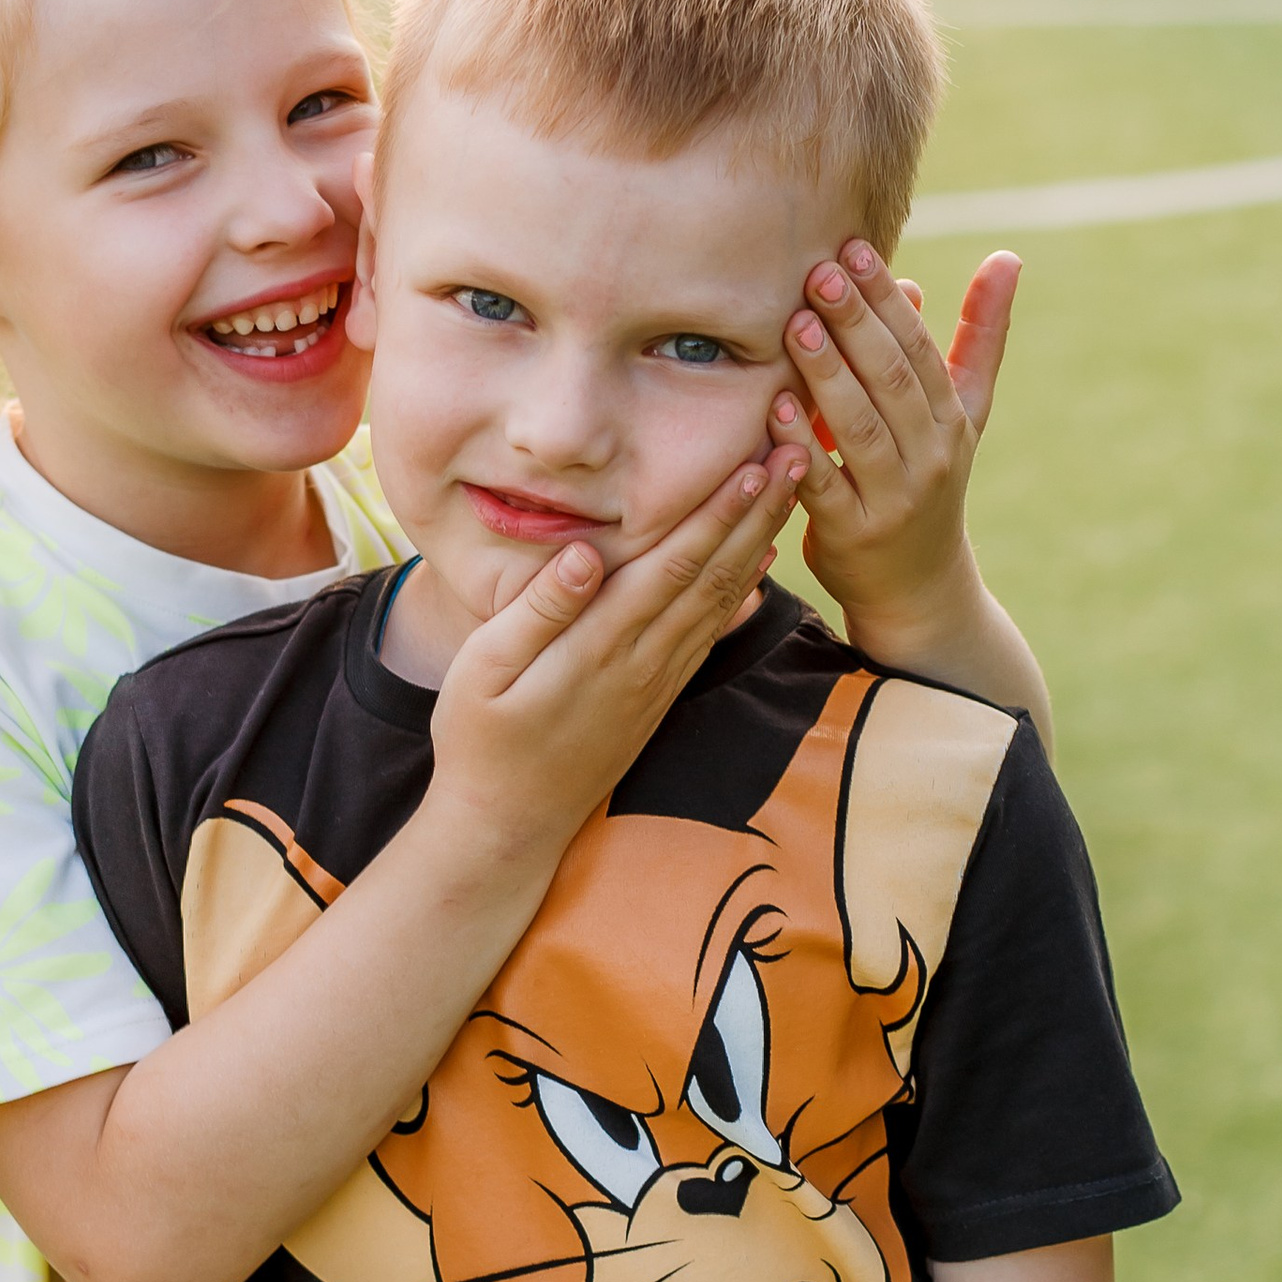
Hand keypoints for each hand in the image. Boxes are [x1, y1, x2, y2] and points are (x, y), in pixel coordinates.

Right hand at [423, 440, 806, 863]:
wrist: (509, 826)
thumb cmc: (481, 741)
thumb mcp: (483, 671)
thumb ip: (538, 610)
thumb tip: (587, 554)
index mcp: (601, 646)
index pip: (673, 565)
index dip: (717, 513)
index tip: (754, 464)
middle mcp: (643, 663)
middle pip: (714, 574)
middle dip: (758, 512)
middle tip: (800, 455)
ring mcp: (656, 683)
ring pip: (722, 601)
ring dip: (759, 542)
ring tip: (792, 493)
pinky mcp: (657, 699)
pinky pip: (710, 636)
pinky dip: (742, 596)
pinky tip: (763, 568)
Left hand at [777, 242, 1019, 664]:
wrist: (921, 587)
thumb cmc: (931, 479)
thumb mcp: (966, 412)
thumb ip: (980, 336)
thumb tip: (1008, 257)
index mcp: (952, 419)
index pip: (920, 349)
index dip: (887, 299)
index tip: (854, 250)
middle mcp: (931, 455)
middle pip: (893, 380)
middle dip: (856, 323)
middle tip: (818, 273)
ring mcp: (894, 497)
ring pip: (860, 427)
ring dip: (828, 373)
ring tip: (797, 324)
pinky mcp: (853, 534)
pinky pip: (823, 484)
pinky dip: (799, 445)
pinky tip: (774, 405)